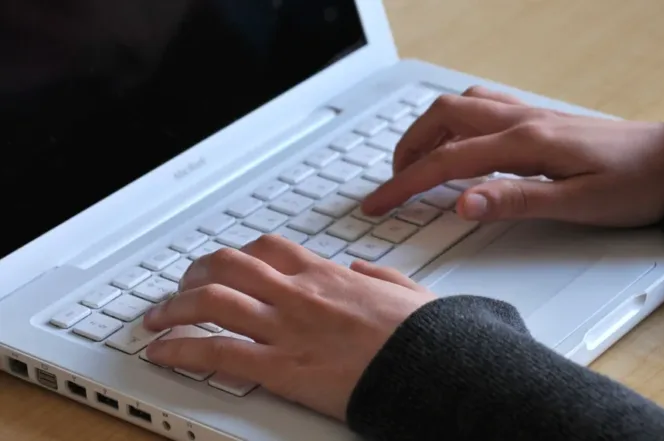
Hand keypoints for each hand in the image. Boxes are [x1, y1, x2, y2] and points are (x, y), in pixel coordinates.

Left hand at [142, 235, 434, 420]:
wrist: (435, 367)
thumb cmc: (424, 335)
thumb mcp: (407, 290)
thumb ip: (380, 275)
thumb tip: (363, 269)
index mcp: (327, 276)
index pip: (269, 249)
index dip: (238, 255)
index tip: (227, 265)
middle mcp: (299, 294)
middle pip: (229, 266)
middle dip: (195, 273)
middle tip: (182, 287)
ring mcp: (286, 328)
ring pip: (212, 301)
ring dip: (175, 307)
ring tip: (157, 318)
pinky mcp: (280, 367)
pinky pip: (216, 351)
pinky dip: (180, 350)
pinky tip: (161, 353)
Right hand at [362, 87, 663, 226]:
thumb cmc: (633, 184)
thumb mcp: (576, 204)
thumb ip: (515, 200)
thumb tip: (461, 203)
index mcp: (524, 143)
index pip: (446, 161)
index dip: (404, 184)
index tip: (377, 203)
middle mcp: (520, 121)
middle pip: (442, 119)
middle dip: (407, 150)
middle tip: (391, 184)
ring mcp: (527, 116)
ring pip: (459, 108)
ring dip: (427, 132)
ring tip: (413, 164)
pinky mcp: (536, 121)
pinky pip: (480, 109)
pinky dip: (453, 124)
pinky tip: (455, 143)